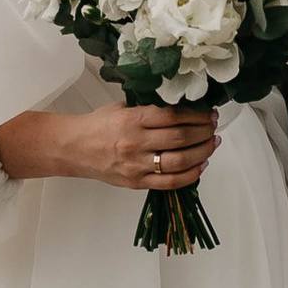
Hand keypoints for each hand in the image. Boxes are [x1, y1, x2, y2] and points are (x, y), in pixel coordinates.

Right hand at [0, 104, 219, 190]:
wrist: (74, 149)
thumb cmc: (98, 125)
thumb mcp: (122, 107)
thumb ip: (148, 107)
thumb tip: (181, 104)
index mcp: (132, 120)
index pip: (173, 116)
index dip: (196, 115)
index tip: (208, 113)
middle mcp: (135, 143)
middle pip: (180, 138)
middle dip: (203, 132)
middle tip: (213, 127)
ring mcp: (136, 165)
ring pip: (179, 161)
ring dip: (202, 152)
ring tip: (212, 144)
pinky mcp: (137, 183)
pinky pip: (170, 183)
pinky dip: (190, 175)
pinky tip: (200, 165)